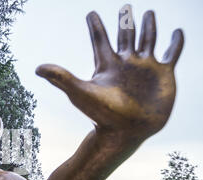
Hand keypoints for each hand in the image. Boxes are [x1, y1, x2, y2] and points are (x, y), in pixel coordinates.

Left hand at [36, 6, 183, 140]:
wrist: (126, 132)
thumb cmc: (101, 115)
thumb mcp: (79, 92)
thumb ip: (60, 78)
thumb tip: (37, 68)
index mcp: (107, 65)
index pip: (100, 39)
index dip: (95, 26)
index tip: (90, 13)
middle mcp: (126, 63)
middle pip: (126, 35)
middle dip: (126, 21)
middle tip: (125, 6)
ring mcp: (145, 68)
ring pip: (148, 40)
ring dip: (149, 27)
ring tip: (149, 12)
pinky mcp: (163, 74)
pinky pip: (172, 53)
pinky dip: (176, 42)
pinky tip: (177, 32)